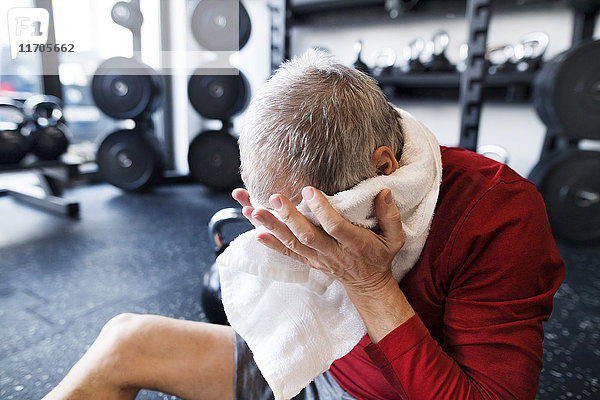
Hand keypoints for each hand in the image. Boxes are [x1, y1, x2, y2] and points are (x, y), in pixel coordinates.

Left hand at [232, 186, 414, 341]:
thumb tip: (384, 191)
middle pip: (307, 235)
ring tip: (255, 211)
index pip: (335, 226)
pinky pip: (288, 254)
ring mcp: (319, 259)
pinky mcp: (309, 262)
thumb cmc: (380, 255)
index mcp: (354, 244)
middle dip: (289, 217)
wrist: (368, 284)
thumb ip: (390, 215)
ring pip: (293, 244)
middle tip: (274, 197)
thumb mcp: (395, 238)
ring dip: (273, 228)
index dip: (321, 209)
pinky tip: (256, 234)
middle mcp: (333, 253)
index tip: (308, 190)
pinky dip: (272, 245)